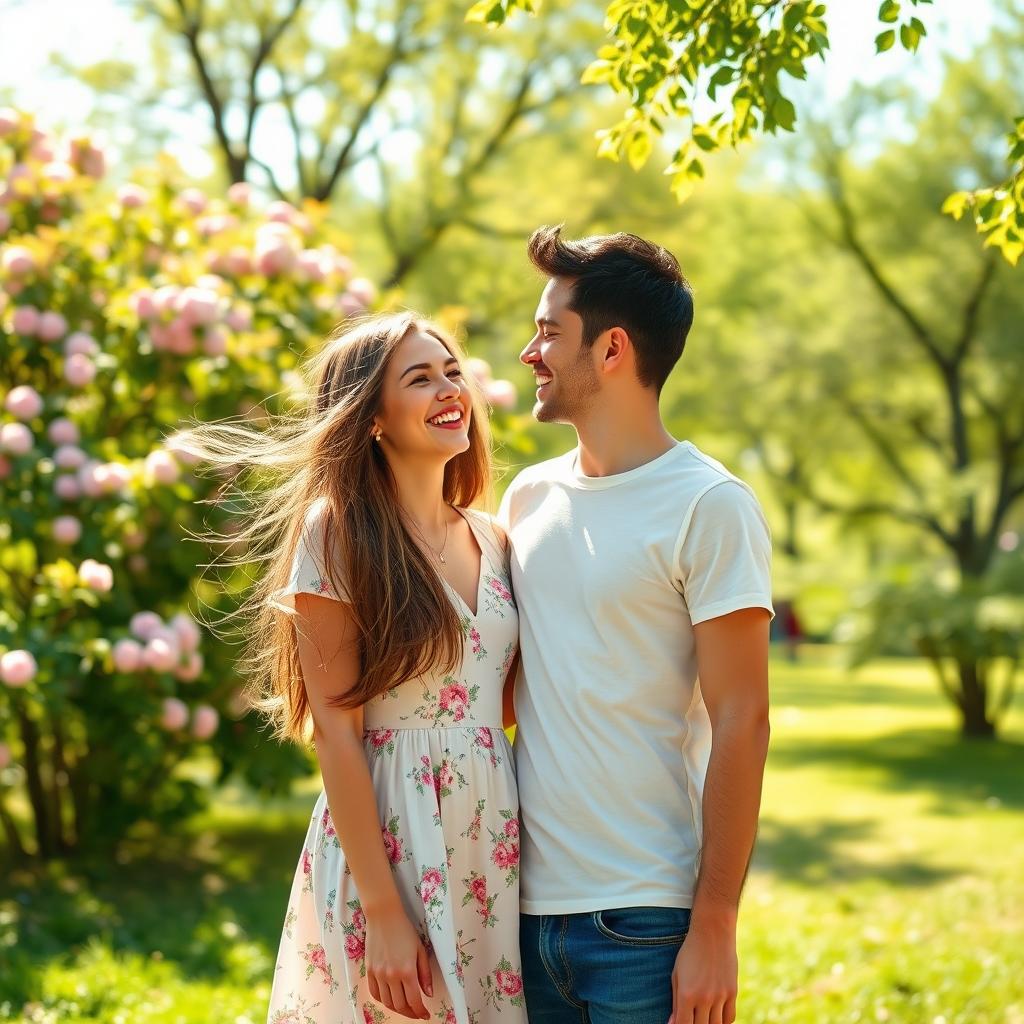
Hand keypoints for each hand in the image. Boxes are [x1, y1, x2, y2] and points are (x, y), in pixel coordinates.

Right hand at [365, 905, 433, 1019]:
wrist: (384, 916)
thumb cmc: (405, 930)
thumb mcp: (420, 950)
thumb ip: (425, 973)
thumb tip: (428, 994)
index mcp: (407, 970)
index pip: (414, 1000)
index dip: (420, 1012)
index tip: (425, 1015)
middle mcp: (391, 975)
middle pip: (400, 1005)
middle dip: (410, 1012)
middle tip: (416, 1012)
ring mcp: (378, 974)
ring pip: (387, 1002)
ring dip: (397, 1008)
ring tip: (405, 1006)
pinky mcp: (369, 970)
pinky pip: (375, 993)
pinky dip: (383, 1000)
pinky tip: (390, 998)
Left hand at [667, 916, 737, 1023]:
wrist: (712, 932)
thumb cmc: (690, 952)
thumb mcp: (677, 974)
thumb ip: (675, 1002)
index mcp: (687, 994)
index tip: (679, 1023)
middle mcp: (704, 998)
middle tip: (691, 1017)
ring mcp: (721, 996)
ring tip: (702, 1016)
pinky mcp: (733, 992)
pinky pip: (729, 1018)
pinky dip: (722, 1022)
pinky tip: (716, 1017)